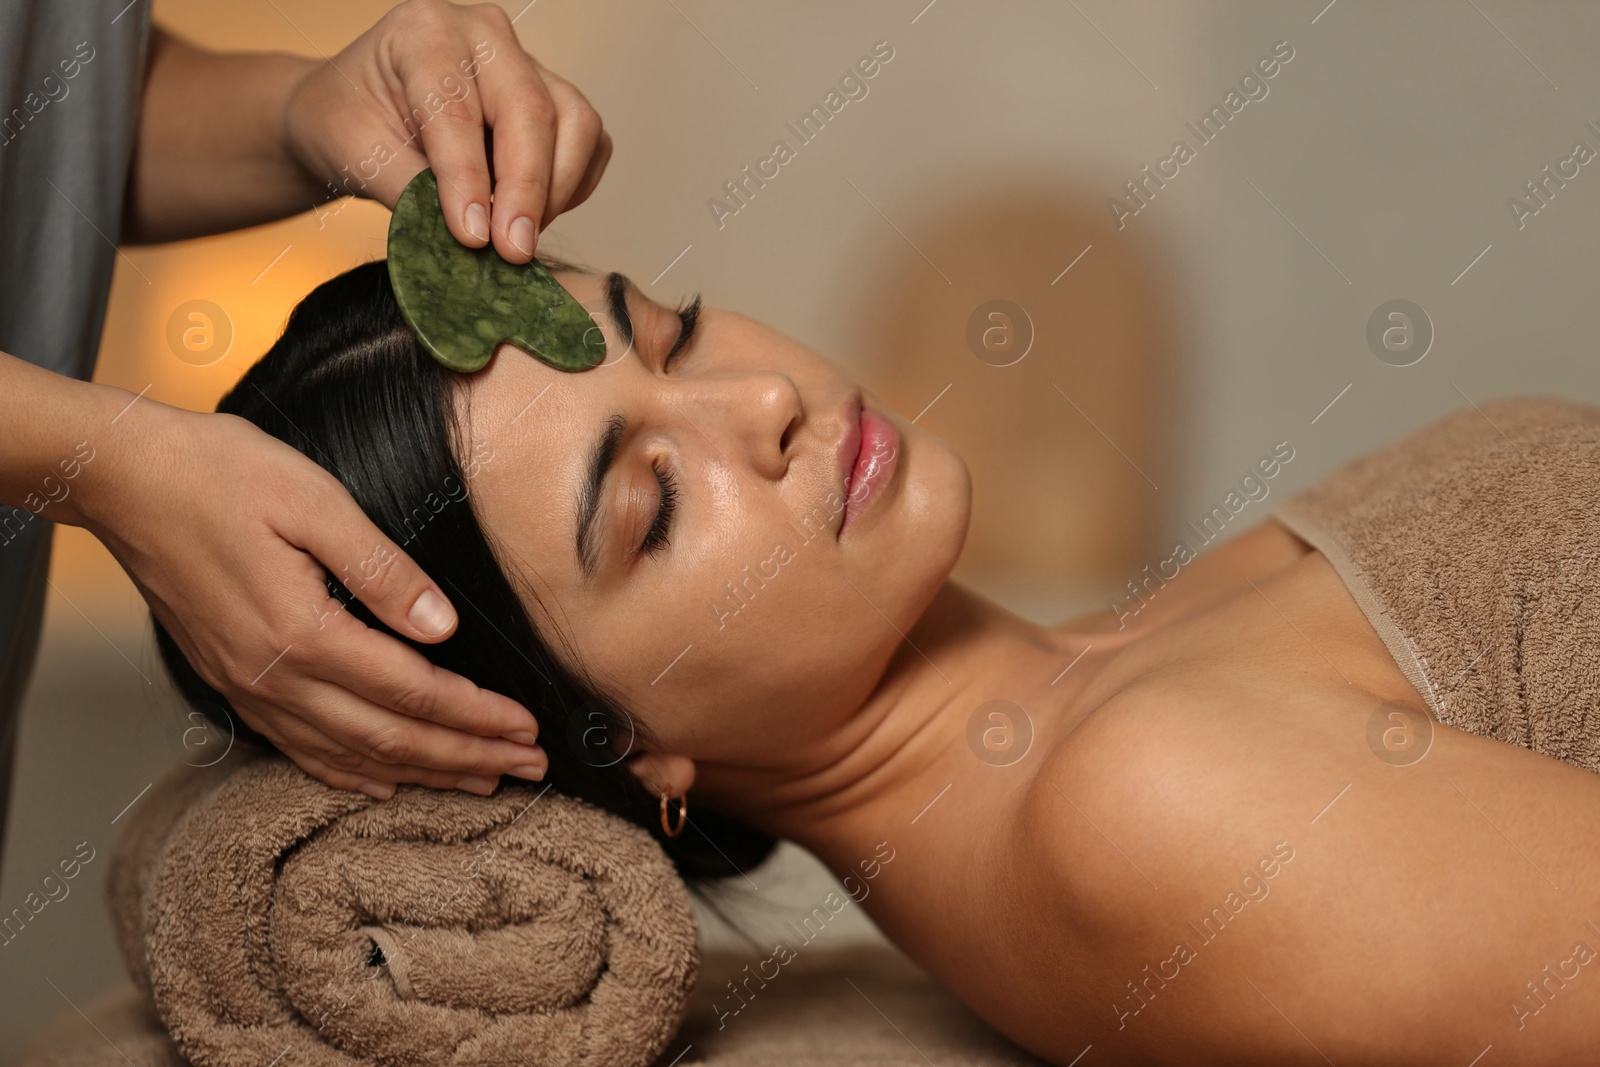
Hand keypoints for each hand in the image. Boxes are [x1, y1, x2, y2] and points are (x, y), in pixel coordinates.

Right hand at [79, 398, 548, 796]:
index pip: (413, 692)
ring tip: (480, 782)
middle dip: (467, 757)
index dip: (476, 717)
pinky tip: (386, 782)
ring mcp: (247, 687)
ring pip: (350, 755)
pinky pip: (300, 748)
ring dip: (423, 772)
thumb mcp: (314, 501)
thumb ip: (383, 570)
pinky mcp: (231, 683)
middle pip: (390, 739)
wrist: (121, 478)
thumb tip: (443, 628)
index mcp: (301, 632)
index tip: (528, 728)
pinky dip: (352, 773)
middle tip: (528, 768)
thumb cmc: (219, 474)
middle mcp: (273, 676)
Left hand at [282, 0, 610, 261]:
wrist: (360, 110)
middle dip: (526, 192)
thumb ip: (411, 191)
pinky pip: (590, 143)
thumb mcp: (357, 154)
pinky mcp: (557, 96)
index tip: (474, 238)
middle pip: (530, 111)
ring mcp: (529, 61)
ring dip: (556, 192)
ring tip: (517, 238)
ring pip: (575, 125)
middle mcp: (485, 32)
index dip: (470, 179)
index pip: (458, 109)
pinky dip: (573, 187)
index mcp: (424, 31)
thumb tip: (471, 238)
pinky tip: (535, 214)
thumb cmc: (350, 122)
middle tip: (512, 252)